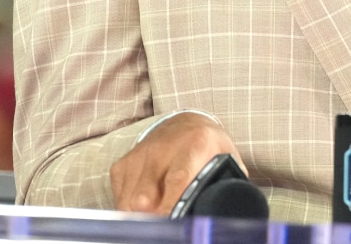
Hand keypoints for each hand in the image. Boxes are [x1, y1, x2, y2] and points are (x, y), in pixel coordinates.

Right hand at [109, 112, 246, 214]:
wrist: (183, 124)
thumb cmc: (208, 149)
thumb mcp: (227, 160)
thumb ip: (229, 184)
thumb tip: (230, 211)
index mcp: (195, 144)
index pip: (179, 178)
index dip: (172, 205)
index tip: (171, 223)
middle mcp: (163, 147)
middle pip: (145, 196)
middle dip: (151, 217)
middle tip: (164, 226)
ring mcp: (140, 155)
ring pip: (129, 202)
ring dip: (141, 217)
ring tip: (159, 216)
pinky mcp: (123, 164)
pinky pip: (119, 198)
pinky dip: (130, 210)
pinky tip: (147, 206)